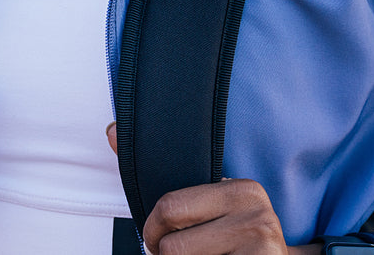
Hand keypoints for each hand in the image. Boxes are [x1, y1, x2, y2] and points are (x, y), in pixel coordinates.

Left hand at [105, 123, 319, 254]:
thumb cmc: (233, 238)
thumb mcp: (207, 204)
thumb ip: (166, 175)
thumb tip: (112, 131)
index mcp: (242, 189)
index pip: (169, 208)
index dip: (154, 230)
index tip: (160, 237)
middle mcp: (257, 215)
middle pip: (172, 245)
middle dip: (164, 254)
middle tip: (176, 254)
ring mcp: (261, 247)